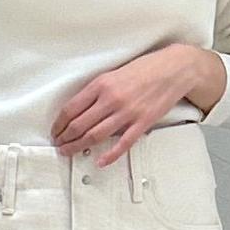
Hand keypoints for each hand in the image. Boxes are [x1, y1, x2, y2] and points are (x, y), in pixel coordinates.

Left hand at [49, 44, 199, 165]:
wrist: (174, 69)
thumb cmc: (145, 69)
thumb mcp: (113, 73)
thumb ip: (97, 91)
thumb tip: (80, 109)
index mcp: (101, 85)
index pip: (71, 109)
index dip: (59, 123)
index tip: (55, 130)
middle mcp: (111, 99)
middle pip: (79, 125)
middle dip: (65, 138)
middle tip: (59, 145)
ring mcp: (127, 113)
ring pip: (95, 136)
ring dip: (78, 147)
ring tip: (70, 152)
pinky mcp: (142, 123)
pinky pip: (122, 144)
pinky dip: (109, 155)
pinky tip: (100, 161)